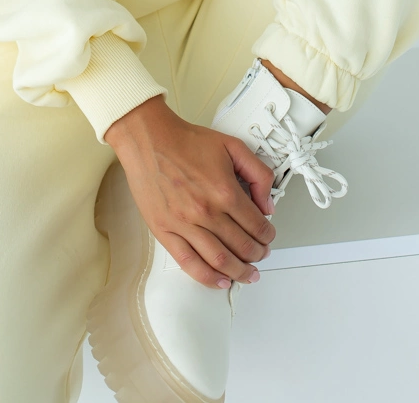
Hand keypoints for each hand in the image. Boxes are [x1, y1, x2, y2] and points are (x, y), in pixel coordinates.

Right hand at [104, 95, 276, 289]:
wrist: (149, 138)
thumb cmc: (185, 141)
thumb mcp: (232, 146)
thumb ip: (257, 173)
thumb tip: (267, 203)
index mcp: (225, 191)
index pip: (256, 225)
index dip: (267, 235)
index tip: (268, 237)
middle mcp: (206, 211)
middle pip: (241, 246)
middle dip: (257, 255)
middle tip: (261, 255)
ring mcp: (184, 224)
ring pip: (219, 260)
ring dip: (239, 271)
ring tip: (248, 274)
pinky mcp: (165, 231)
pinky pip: (189, 263)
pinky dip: (208, 277)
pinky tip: (220, 280)